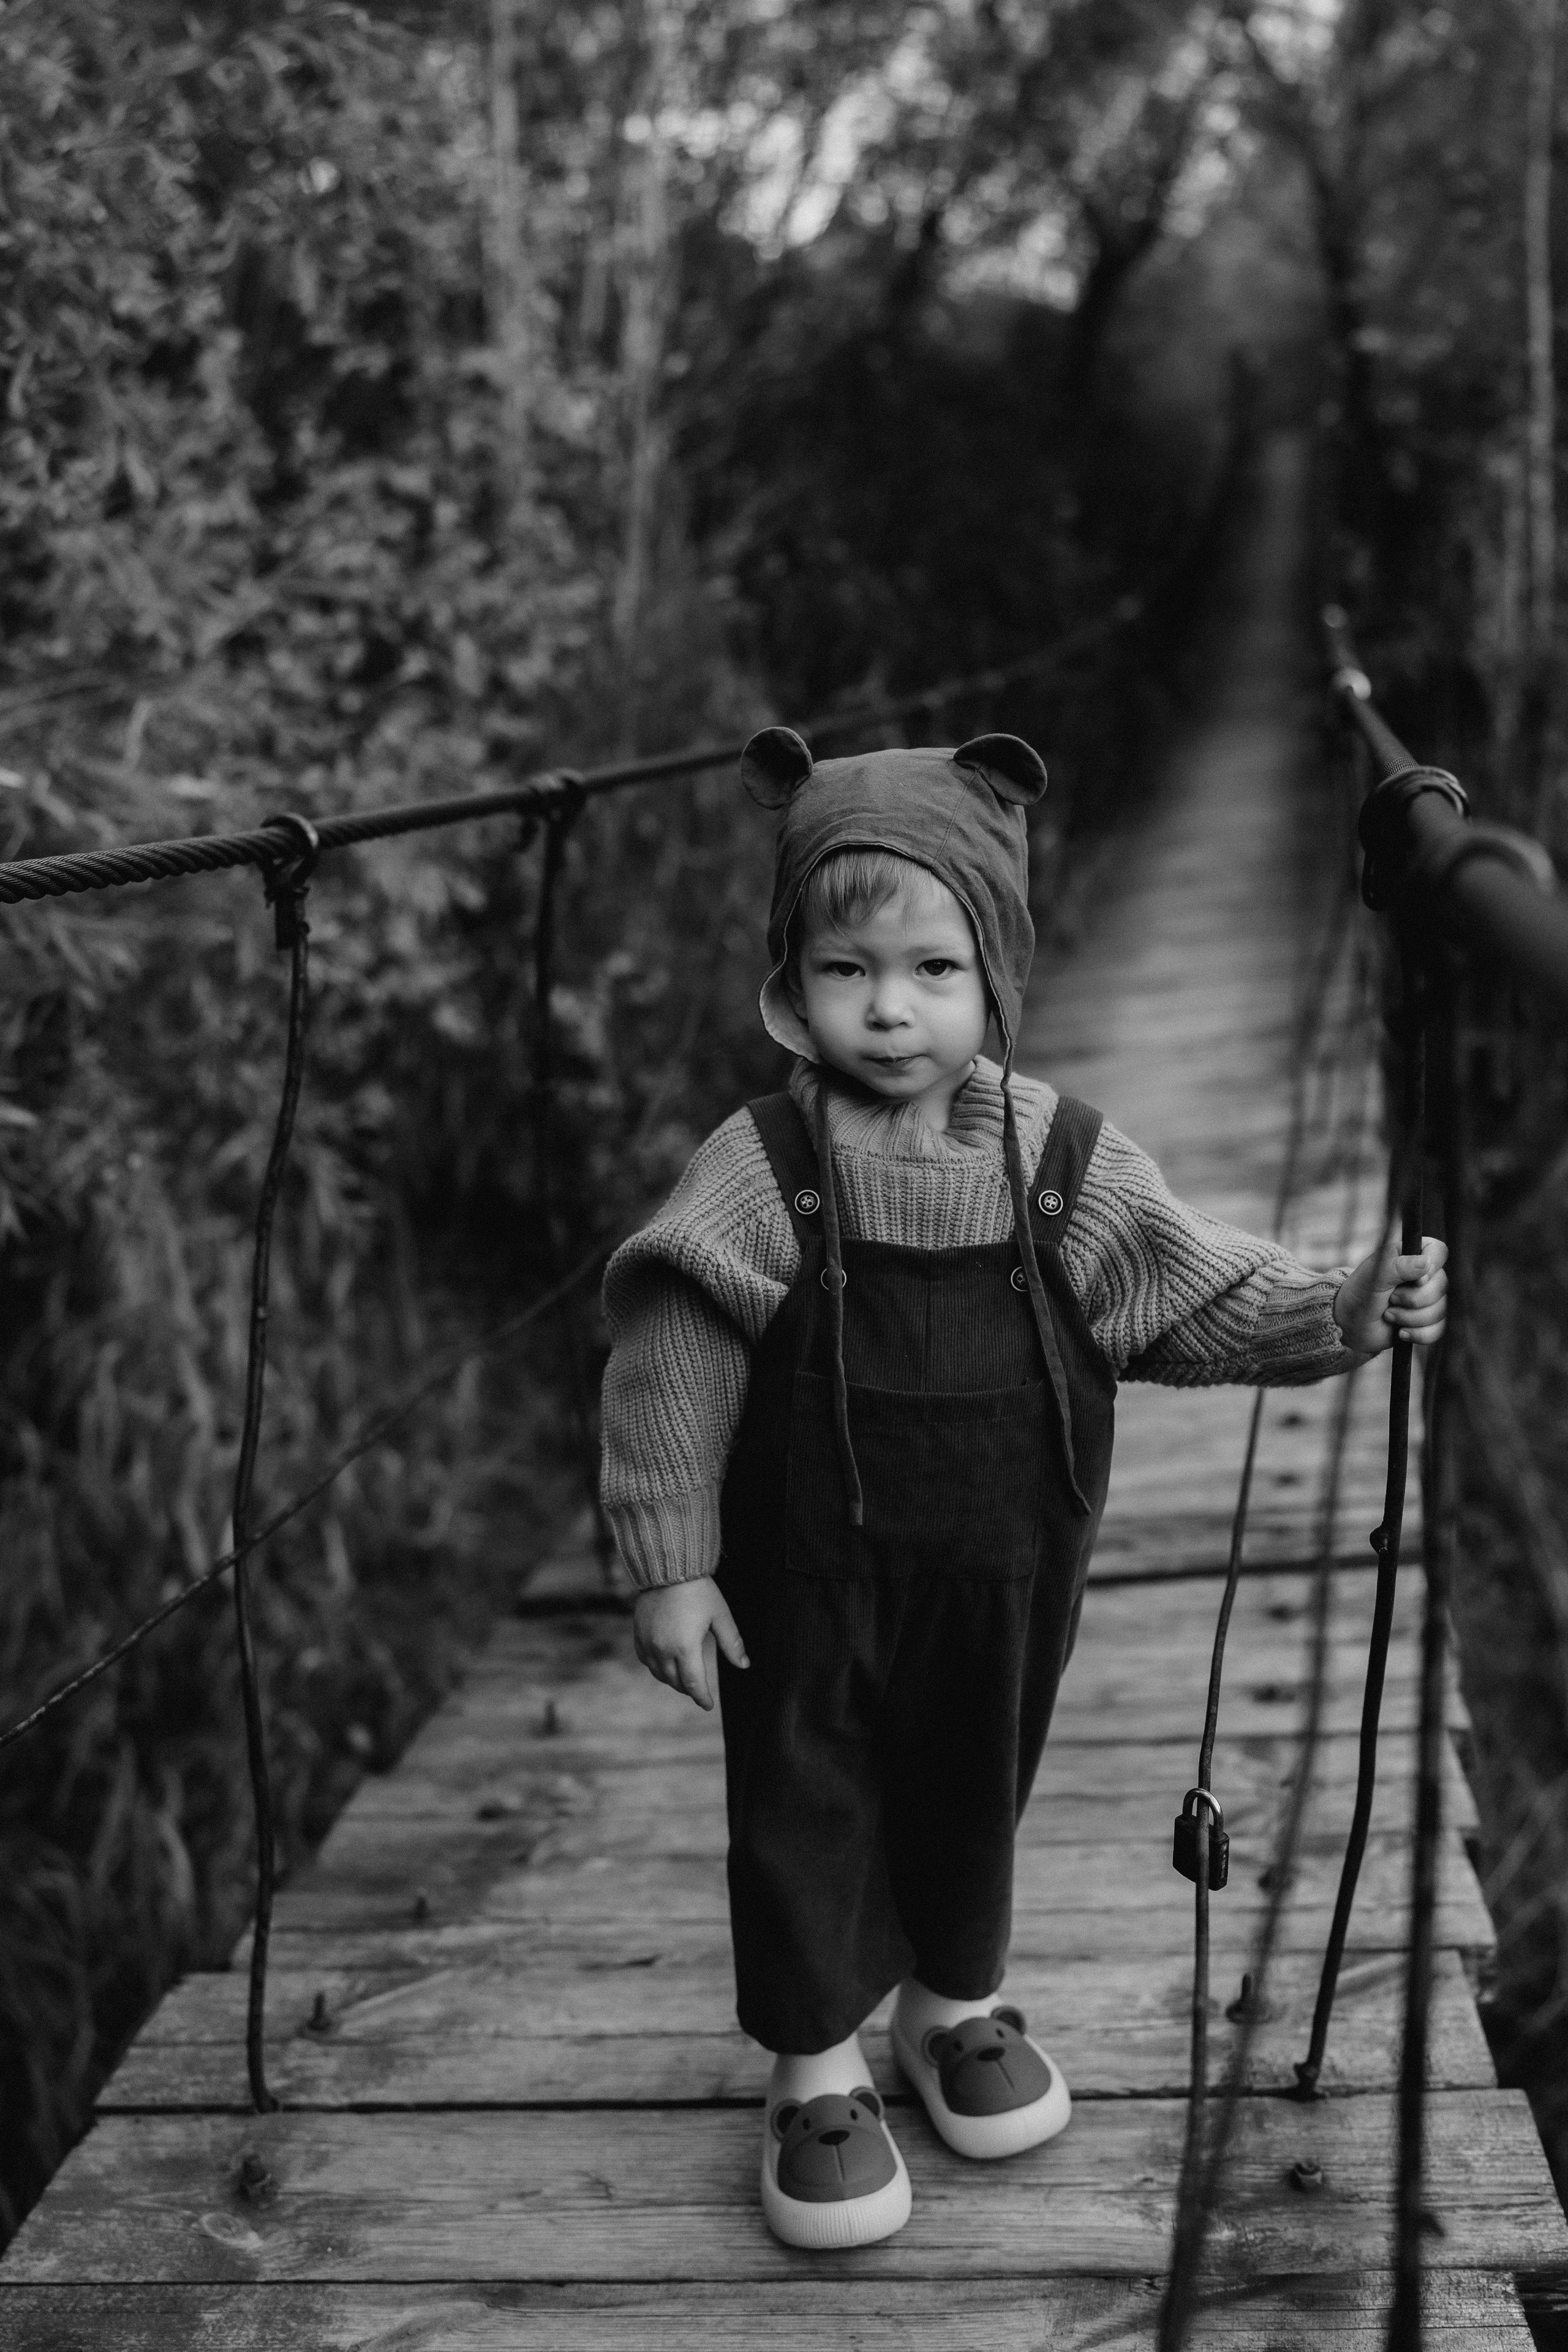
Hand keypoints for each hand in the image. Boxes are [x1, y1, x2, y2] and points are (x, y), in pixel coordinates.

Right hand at [632, 1575, 748, 1710]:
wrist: (668, 1568)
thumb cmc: (698, 1590)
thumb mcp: (720, 1615)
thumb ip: (732, 1643)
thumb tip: (744, 1665)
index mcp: (685, 1647)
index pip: (694, 1684)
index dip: (702, 1698)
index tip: (708, 1705)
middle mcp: (663, 1649)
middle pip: (676, 1682)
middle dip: (689, 1690)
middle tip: (699, 1691)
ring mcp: (648, 1642)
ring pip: (659, 1674)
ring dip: (672, 1680)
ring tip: (683, 1680)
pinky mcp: (638, 1634)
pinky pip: (646, 1660)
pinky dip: (656, 1667)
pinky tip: (664, 1664)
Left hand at [1334, 1233, 1448, 1354]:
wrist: (1351, 1325)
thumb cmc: (1360, 1294)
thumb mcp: (1375, 1277)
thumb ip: (1398, 1266)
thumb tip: (1427, 1262)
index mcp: (1411, 1255)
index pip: (1439, 1252)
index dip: (1431, 1269)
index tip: (1414, 1281)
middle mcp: (1424, 1275)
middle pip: (1443, 1285)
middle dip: (1413, 1300)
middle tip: (1390, 1299)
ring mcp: (1429, 1299)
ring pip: (1441, 1310)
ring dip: (1411, 1318)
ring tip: (1389, 1315)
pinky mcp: (1429, 1321)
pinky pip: (1439, 1329)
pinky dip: (1418, 1334)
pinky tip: (1400, 1332)